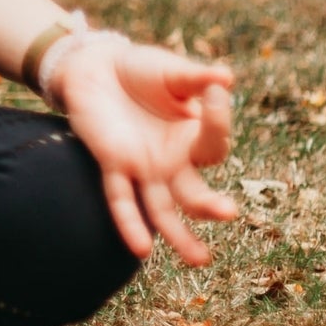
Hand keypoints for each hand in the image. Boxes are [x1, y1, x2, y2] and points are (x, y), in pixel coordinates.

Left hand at [53, 37, 237, 264]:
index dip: (218, 120)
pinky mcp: (113, 164)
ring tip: (200, 259)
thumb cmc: (141, 70)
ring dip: (180, 235)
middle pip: (195, 193)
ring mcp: (144, 168)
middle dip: (212, 206)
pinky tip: (140, 249)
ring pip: (163, 209)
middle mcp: (173, 161)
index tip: (215, 92)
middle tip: (229, 213)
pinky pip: (120, 199)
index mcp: (193, 137)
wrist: (96, 65)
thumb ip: (195, 78)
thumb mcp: (170, 71)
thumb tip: (227, 77)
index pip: (213, 143)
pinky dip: (129, 223)